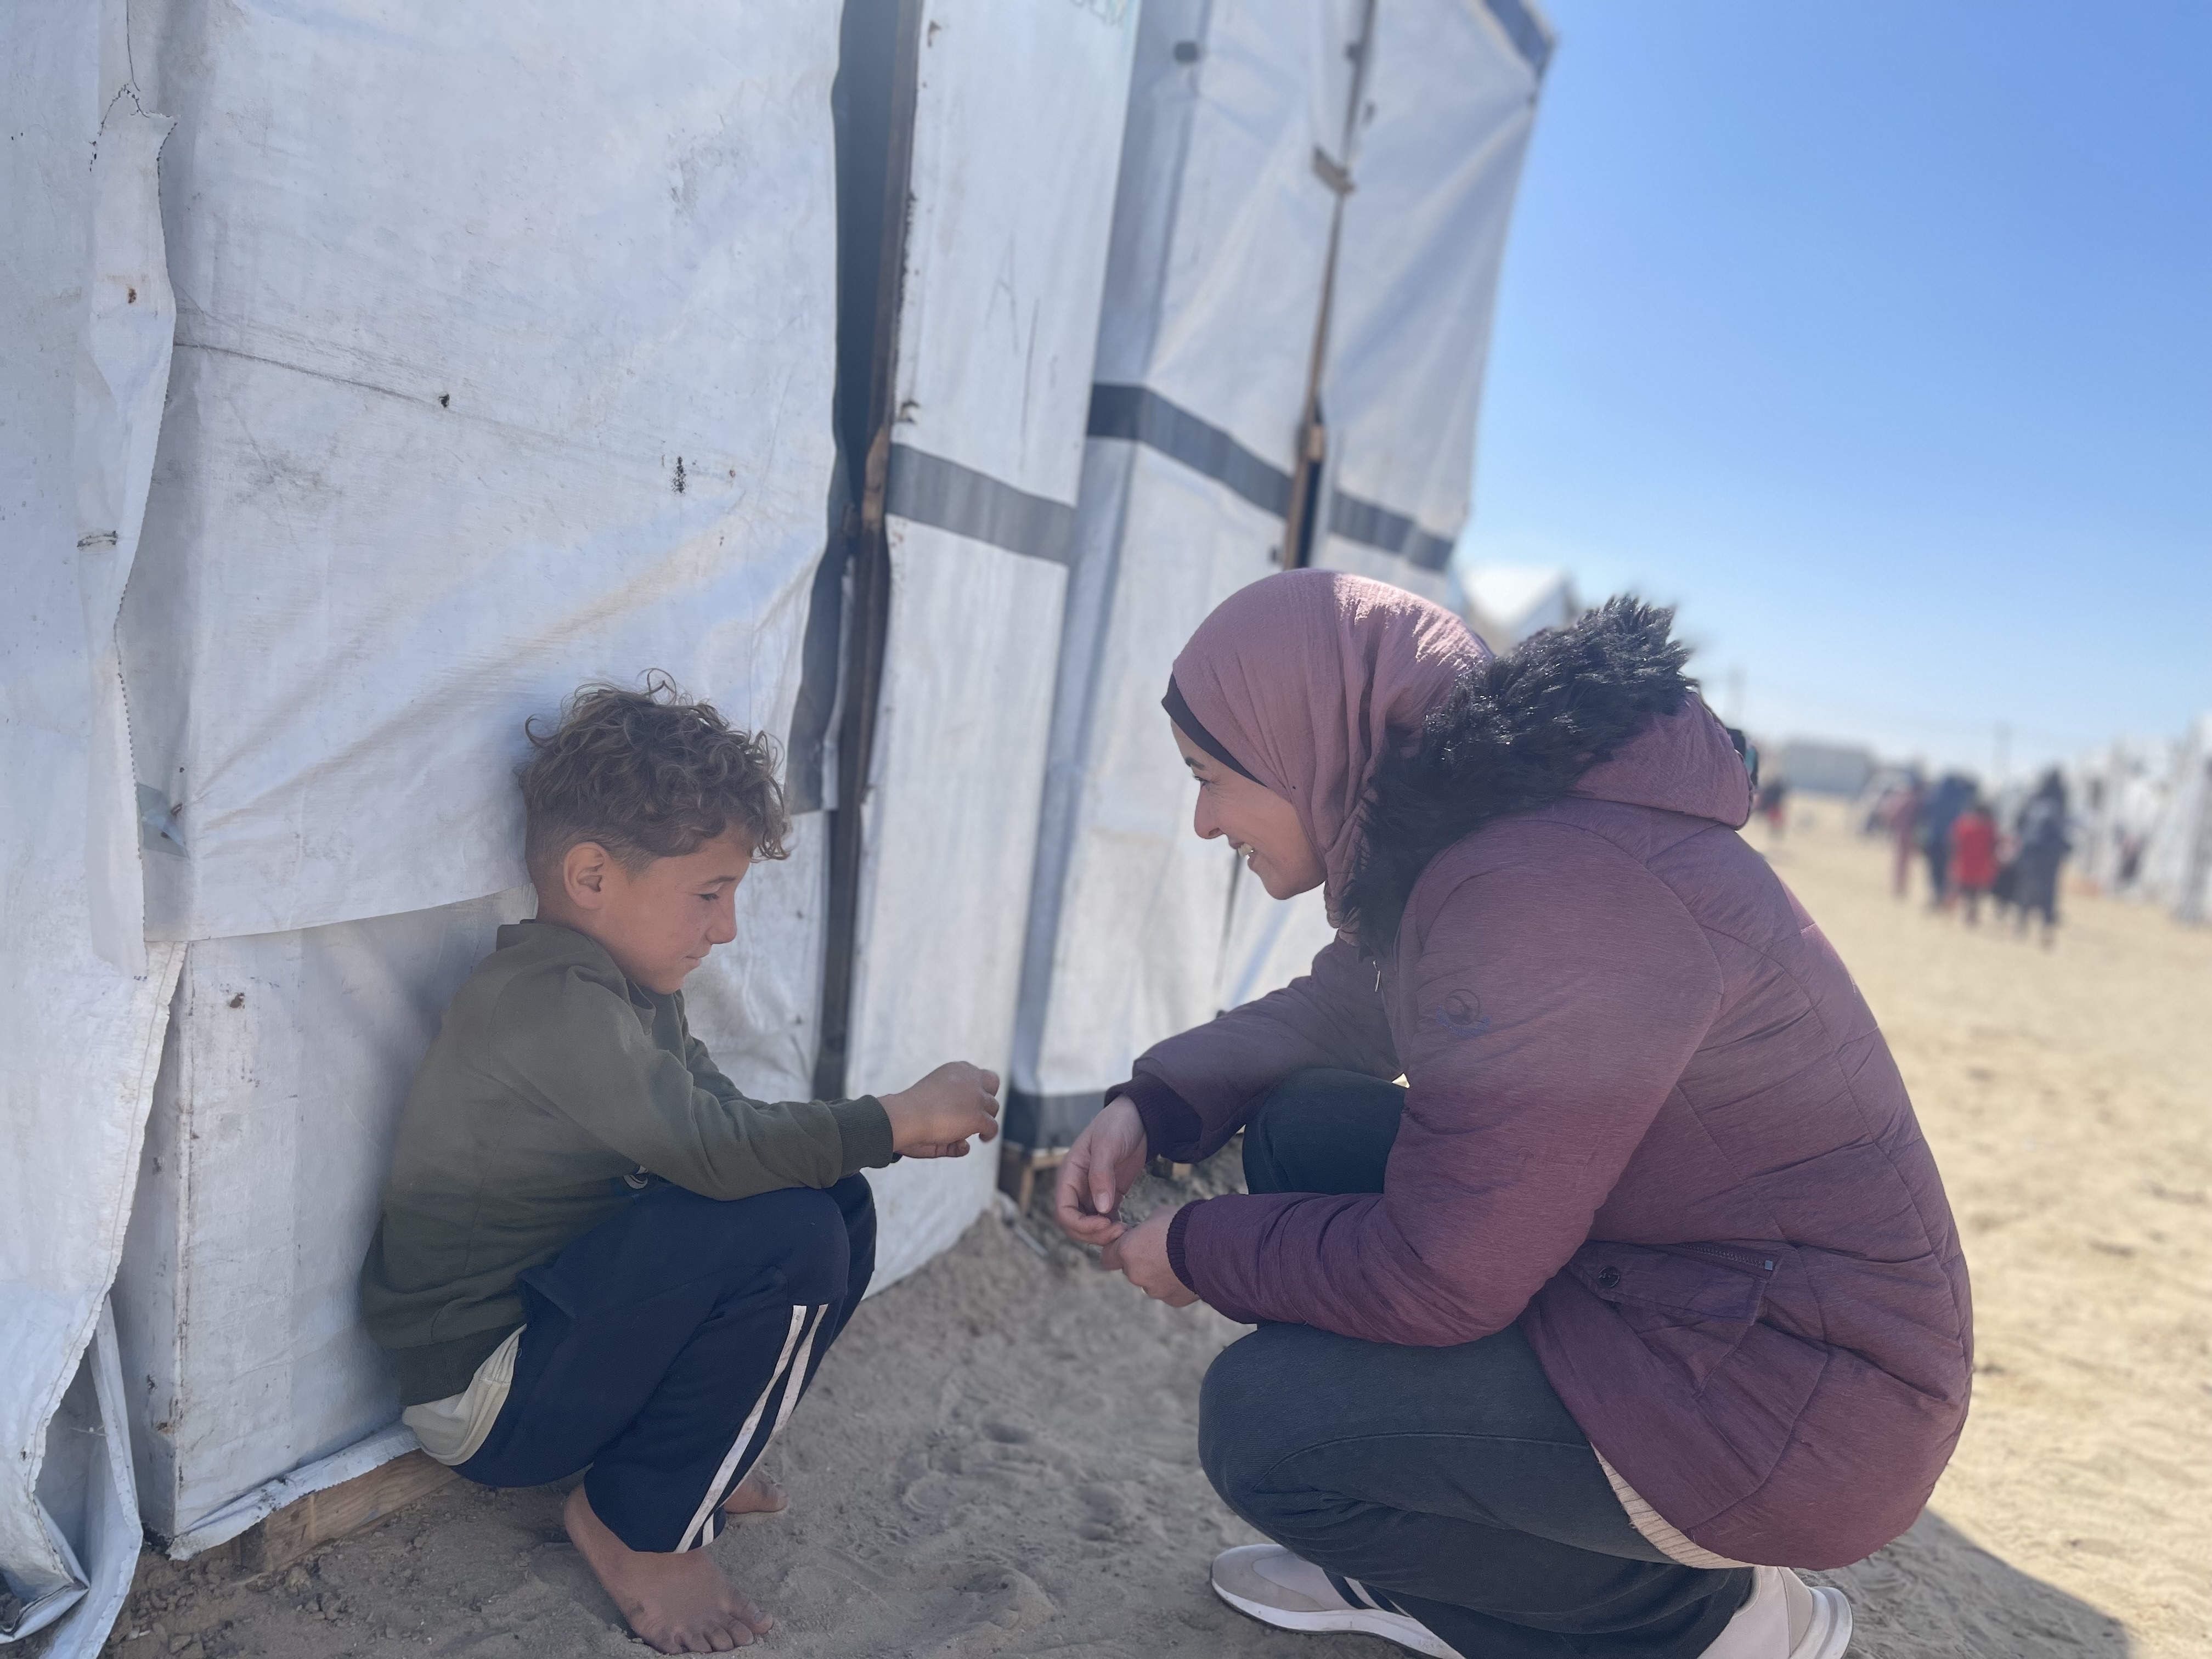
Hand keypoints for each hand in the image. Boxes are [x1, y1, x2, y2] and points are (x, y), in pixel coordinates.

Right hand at [879, 1062, 999, 1155]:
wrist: (904, 1116)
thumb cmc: (909, 1112)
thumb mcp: (933, 1106)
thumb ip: (949, 1116)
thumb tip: (965, 1144)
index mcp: (957, 1069)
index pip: (979, 1074)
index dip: (978, 1088)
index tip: (971, 1101)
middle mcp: (970, 1078)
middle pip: (992, 1086)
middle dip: (986, 1099)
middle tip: (977, 1114)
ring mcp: (975, 1097)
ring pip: (993, 1107)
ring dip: (985, 1118)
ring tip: (975, 1130)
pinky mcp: (977, 1116)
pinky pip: (992, 1127)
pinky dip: (988, 1134)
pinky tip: (982, 1139)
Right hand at [1054, 1097, 1148, 1244]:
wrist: (1139, 1116)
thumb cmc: (1118, 1124)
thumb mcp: (1107, 1145)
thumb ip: (1101, 1176)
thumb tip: (1100, 1209)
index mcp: (1069, 1174)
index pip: (1063, 1211)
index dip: (1080, 1225)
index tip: (1105, 1225)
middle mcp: (1077, 1186)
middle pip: (1074, 1223)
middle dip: (1092, 1233)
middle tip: (1119, 1233)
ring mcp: (1093, 1191)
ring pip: (1089, 1224)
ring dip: (1103, 1234)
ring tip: (1125, 1232)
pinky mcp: (1109, 1194)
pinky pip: (1105, 1219)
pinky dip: (1113, 1227)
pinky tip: (1128, 1228)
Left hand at [1100, 1207, 1198, 1306]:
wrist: (1212, 1247)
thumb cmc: (1183, 1225)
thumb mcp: (1157, 1216)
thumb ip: (1144, 1230)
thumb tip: (1143, 1233)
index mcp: (1127, 1251)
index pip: (1107, 1257)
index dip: (1116, 1251)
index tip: (1128, 1244)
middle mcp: (1136, 1274)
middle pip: (1131, 1270)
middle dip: (1141, 1261)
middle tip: (1161, 1249)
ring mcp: (1154, 1290)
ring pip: (1150, 1282)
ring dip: (1158, 1273)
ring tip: (1179, 1259)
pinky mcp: (1172, 1300)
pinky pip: (1168, 1291)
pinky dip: (1174, 1283)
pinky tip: (1188, 1270)